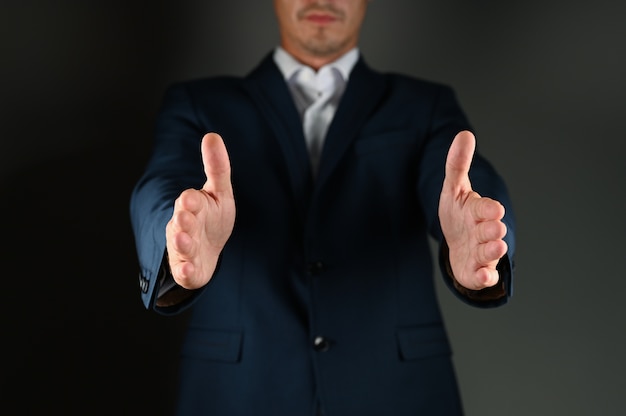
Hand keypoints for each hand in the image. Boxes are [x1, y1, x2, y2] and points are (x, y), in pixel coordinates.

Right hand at [165, 132, 235, 288]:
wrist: (208, 252)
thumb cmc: (212, 218)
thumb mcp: (220, 192)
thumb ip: (217, 167)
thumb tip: (212, 135)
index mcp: (192, 206)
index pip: (190, 200)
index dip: (191, 200)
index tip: (191, 196)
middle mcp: (184, 226)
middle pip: (182, 222)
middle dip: (183, 219)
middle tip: (184, 216)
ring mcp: (184, 248)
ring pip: (180, 245)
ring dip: (181, 243)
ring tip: (183, 240)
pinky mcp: (187, 268)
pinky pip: (184, 270)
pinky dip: (185, 270)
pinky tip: (188, 269)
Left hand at [438, 130, 507, 289]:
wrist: (459, 245)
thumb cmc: (459, 215)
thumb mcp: (453, 189)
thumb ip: (457, 164)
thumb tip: (464, 133)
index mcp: (479, 211)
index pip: (485, 208)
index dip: (489, 209)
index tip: (494, 208)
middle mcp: (484, 232)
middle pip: (491, 231)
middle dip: (493, 229)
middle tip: (496, 228)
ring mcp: (483, 252)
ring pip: (490, 252)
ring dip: (493, 251)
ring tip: (496, 247)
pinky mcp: (478, 271)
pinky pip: (484, 276)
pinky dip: (484, 278)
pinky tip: (483, 277)